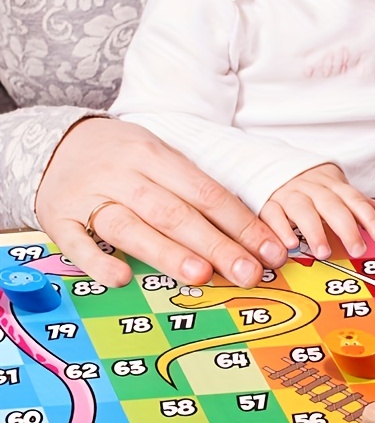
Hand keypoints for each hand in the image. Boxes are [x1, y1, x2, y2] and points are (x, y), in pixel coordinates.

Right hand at [35, 118, 293, 287]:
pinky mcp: (59, 218)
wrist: (56, 143)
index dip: (242, 225)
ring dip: (167, 252)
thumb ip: (196, 191)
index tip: (270, 252)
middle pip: (175, 212)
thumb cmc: (125, 159)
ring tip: (200, 274)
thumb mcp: (161, 159)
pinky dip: (97, 260)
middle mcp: (124, 175)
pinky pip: (76, 242)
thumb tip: (247, 232)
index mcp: (156, 156)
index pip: (207, 193)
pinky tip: (120, 278)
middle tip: (247, 272)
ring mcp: (90, 197)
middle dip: (216, 245)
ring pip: (130, 226)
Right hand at [260, 163, 374, 258]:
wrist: (270, 164)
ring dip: (315, 232)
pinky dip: (281, 229)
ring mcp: (289, 195)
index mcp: (332, 184)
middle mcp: (311, 188)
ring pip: (303, 211)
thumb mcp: (335, 187)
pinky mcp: (268, 204)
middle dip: (346, 228)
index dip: (369, 218)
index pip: (354, 200)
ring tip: (324, 252)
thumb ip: (358, 202)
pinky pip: (273, 215)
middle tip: (357, 249)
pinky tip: (291, 244)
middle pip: (332, 206)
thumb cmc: (308, 184)